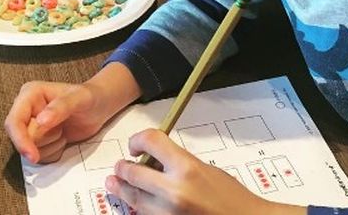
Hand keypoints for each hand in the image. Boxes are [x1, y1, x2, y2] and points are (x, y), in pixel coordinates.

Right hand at [4, 63, 140, 163]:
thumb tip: (40, 121)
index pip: (13, 122)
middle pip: (23, 139)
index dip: (21, 140)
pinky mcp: (39, 140)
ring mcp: (31, 127)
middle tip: (63, 128)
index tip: (32, 155)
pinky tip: (64, 138)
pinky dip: (55, 152)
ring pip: (31, 150)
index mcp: (29, 95)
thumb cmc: (89, 97)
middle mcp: (26, 111)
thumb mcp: (79, 98)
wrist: (99, 106)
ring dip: (52, 146)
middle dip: (45, 140)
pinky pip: (41, 157)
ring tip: (64, 131)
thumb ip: (61, 107)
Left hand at [106, 129, 306, 214]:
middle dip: (122, 168)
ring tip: (115, 183)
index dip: (138, 140)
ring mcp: (168, 213)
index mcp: (187, 168)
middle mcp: (174, 191)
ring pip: (132, 199)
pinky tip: (134, 202)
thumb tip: (154, 159)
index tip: (135, 145)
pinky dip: (137, 208)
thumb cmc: (232, 199)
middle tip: (120, 166)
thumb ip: (178, 163)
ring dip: (122, 189)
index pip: (151, 141)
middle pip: (132, 172)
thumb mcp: (206, 170)